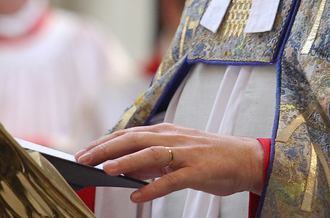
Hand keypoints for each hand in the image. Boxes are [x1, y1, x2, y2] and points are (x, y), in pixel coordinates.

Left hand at [75, 123, 264, 204]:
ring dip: (126, 162)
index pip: (128, 134)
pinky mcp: (197, 172)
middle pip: (134, 140)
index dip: (104, 142)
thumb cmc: (209, 157)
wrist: (245, 159)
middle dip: (106, 149)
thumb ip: (152, 159)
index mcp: (166, 132)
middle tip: (84, 159)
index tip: (84, 151)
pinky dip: (153, 188)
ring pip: (151, 155)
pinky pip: (172, 181)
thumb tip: (125, 168)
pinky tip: (138, 197)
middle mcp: (173, 138)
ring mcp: (185, 154)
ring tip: (106, 171)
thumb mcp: (177, 152)